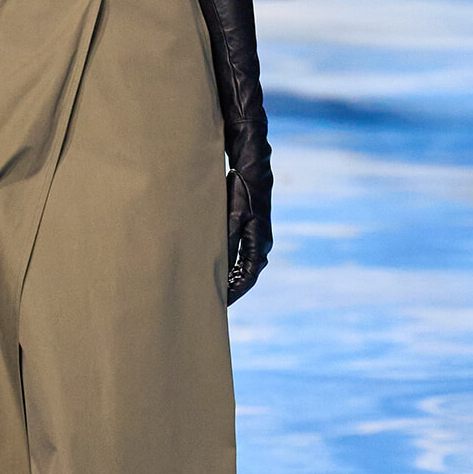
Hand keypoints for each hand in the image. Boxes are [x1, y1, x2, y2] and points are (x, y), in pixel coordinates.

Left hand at [226, 139, 271, 305]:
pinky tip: (215, 267)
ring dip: (229, 277)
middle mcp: (261, 243)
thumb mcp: (231, 217)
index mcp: (259, 244)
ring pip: (243, 265)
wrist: (252, 168)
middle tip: (212, 301)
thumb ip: (226, 243)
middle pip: (246, 275)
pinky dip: (229, 264)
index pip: (247, 277)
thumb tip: (218, 268)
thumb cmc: (241, 191)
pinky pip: (241, 254)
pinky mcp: (251, 229)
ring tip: (211, 288)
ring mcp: (257, 237)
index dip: (234, 293)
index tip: (220, 304)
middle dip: (231, 289)